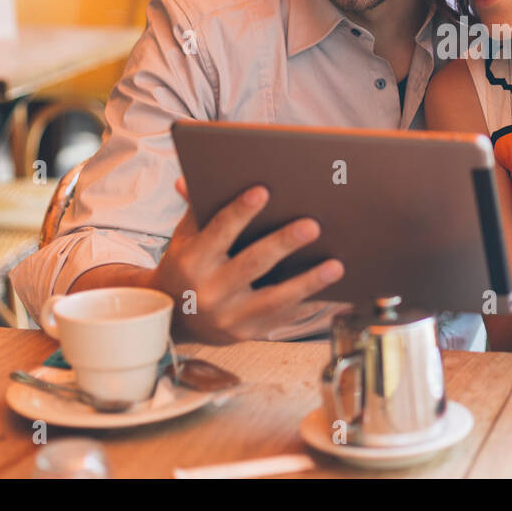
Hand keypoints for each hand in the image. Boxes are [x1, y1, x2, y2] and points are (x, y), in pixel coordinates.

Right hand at [152, 179, 343, 342]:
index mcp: (191, 262)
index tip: (263, 191)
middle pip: (252, 264)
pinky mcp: (248, 333)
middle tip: (312, 225)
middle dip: (283, 243)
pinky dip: (310, 304)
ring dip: (308, 281)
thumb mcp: (185, 238)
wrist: (176, 319)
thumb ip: (196, 209)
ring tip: (336, 265)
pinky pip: (285, 318)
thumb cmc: (187, 267)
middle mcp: (209, 292)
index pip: (218, 232)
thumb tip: (192, 177)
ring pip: (274, 298)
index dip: (240, 212)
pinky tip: (334, 291)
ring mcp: (229, 317)